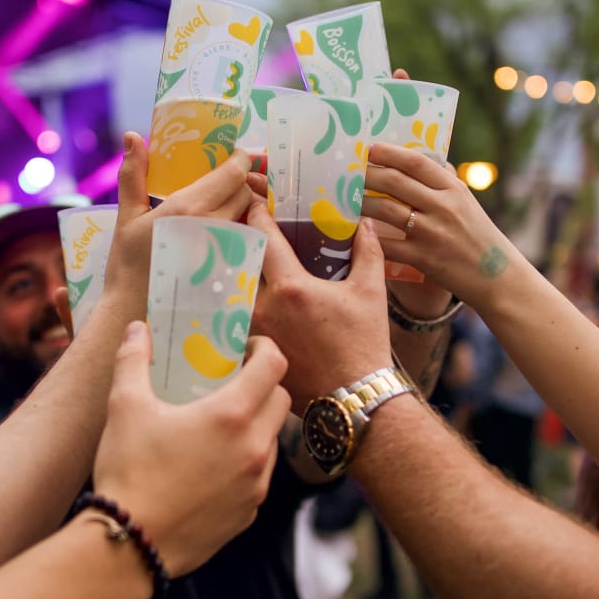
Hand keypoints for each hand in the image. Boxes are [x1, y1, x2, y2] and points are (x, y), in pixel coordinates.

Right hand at [92, 322, 290, 576]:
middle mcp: (254, 449)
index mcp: (232, 415)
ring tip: (220, 425)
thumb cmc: (128, 471)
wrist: (128, 546)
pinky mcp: (248, 513)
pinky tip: (212, 465)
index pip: (274, 365)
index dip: (264, 348)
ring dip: (256, 425)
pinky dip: (245, 462)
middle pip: (281, 400)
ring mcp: (256, 485)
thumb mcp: (125, 407)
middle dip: (263, 385)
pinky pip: (259, 476)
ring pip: (272, 440)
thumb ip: (133, 360)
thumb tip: (138, 328)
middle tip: (232, 382)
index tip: (244, 349)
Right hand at [103, 133, 253, 316]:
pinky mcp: (231, 270)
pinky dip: (242, 232)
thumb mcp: (127, 217)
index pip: (233, 173)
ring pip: (249, 217)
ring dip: (241, 208)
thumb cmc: (127, 266)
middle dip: (239, 183)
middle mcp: (213, 226)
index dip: (240, 159)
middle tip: (225, 182)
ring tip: (222, 208)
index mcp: (189, 207)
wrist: (135, 312)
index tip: (235, 156)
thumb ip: (133, 176)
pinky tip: (225, 235)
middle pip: (245, 192)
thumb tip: (132, 136)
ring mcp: (226, 250)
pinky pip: (247, 242)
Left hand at [247, 201, 391, 411]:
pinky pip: (230, 320)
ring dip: (230, 273)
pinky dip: (228, 305)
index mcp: (291, 287)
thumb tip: (363, 223)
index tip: (254, 202)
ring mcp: (252, 332)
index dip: (257, 214)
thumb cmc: (363, 345)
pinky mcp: (247, 352)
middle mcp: (264, 307)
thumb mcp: (370, 292)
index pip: (262, 237)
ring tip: (230, 259)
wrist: (352, 397)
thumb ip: (367, 251)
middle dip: (236, 241)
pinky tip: (230, 296)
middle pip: (237, 261)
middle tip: (238, 227)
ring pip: (229, 291)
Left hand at [362, 144, 521, 310]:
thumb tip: (414, 159)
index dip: (389, 153)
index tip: (368, 148)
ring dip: (361, 202)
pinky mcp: (424, 258)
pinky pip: (387, 245)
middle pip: (395, 182)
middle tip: (346, 171)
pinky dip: (368, 238)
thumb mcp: (466, 203)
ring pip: (386, 210)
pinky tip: (353, 233)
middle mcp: (443, 206)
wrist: (497, 277)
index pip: (416, 162)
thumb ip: (443, 182)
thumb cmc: (478, 237)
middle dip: (366, 174)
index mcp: (454, 189)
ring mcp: (433, 232)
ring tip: (345, 198)